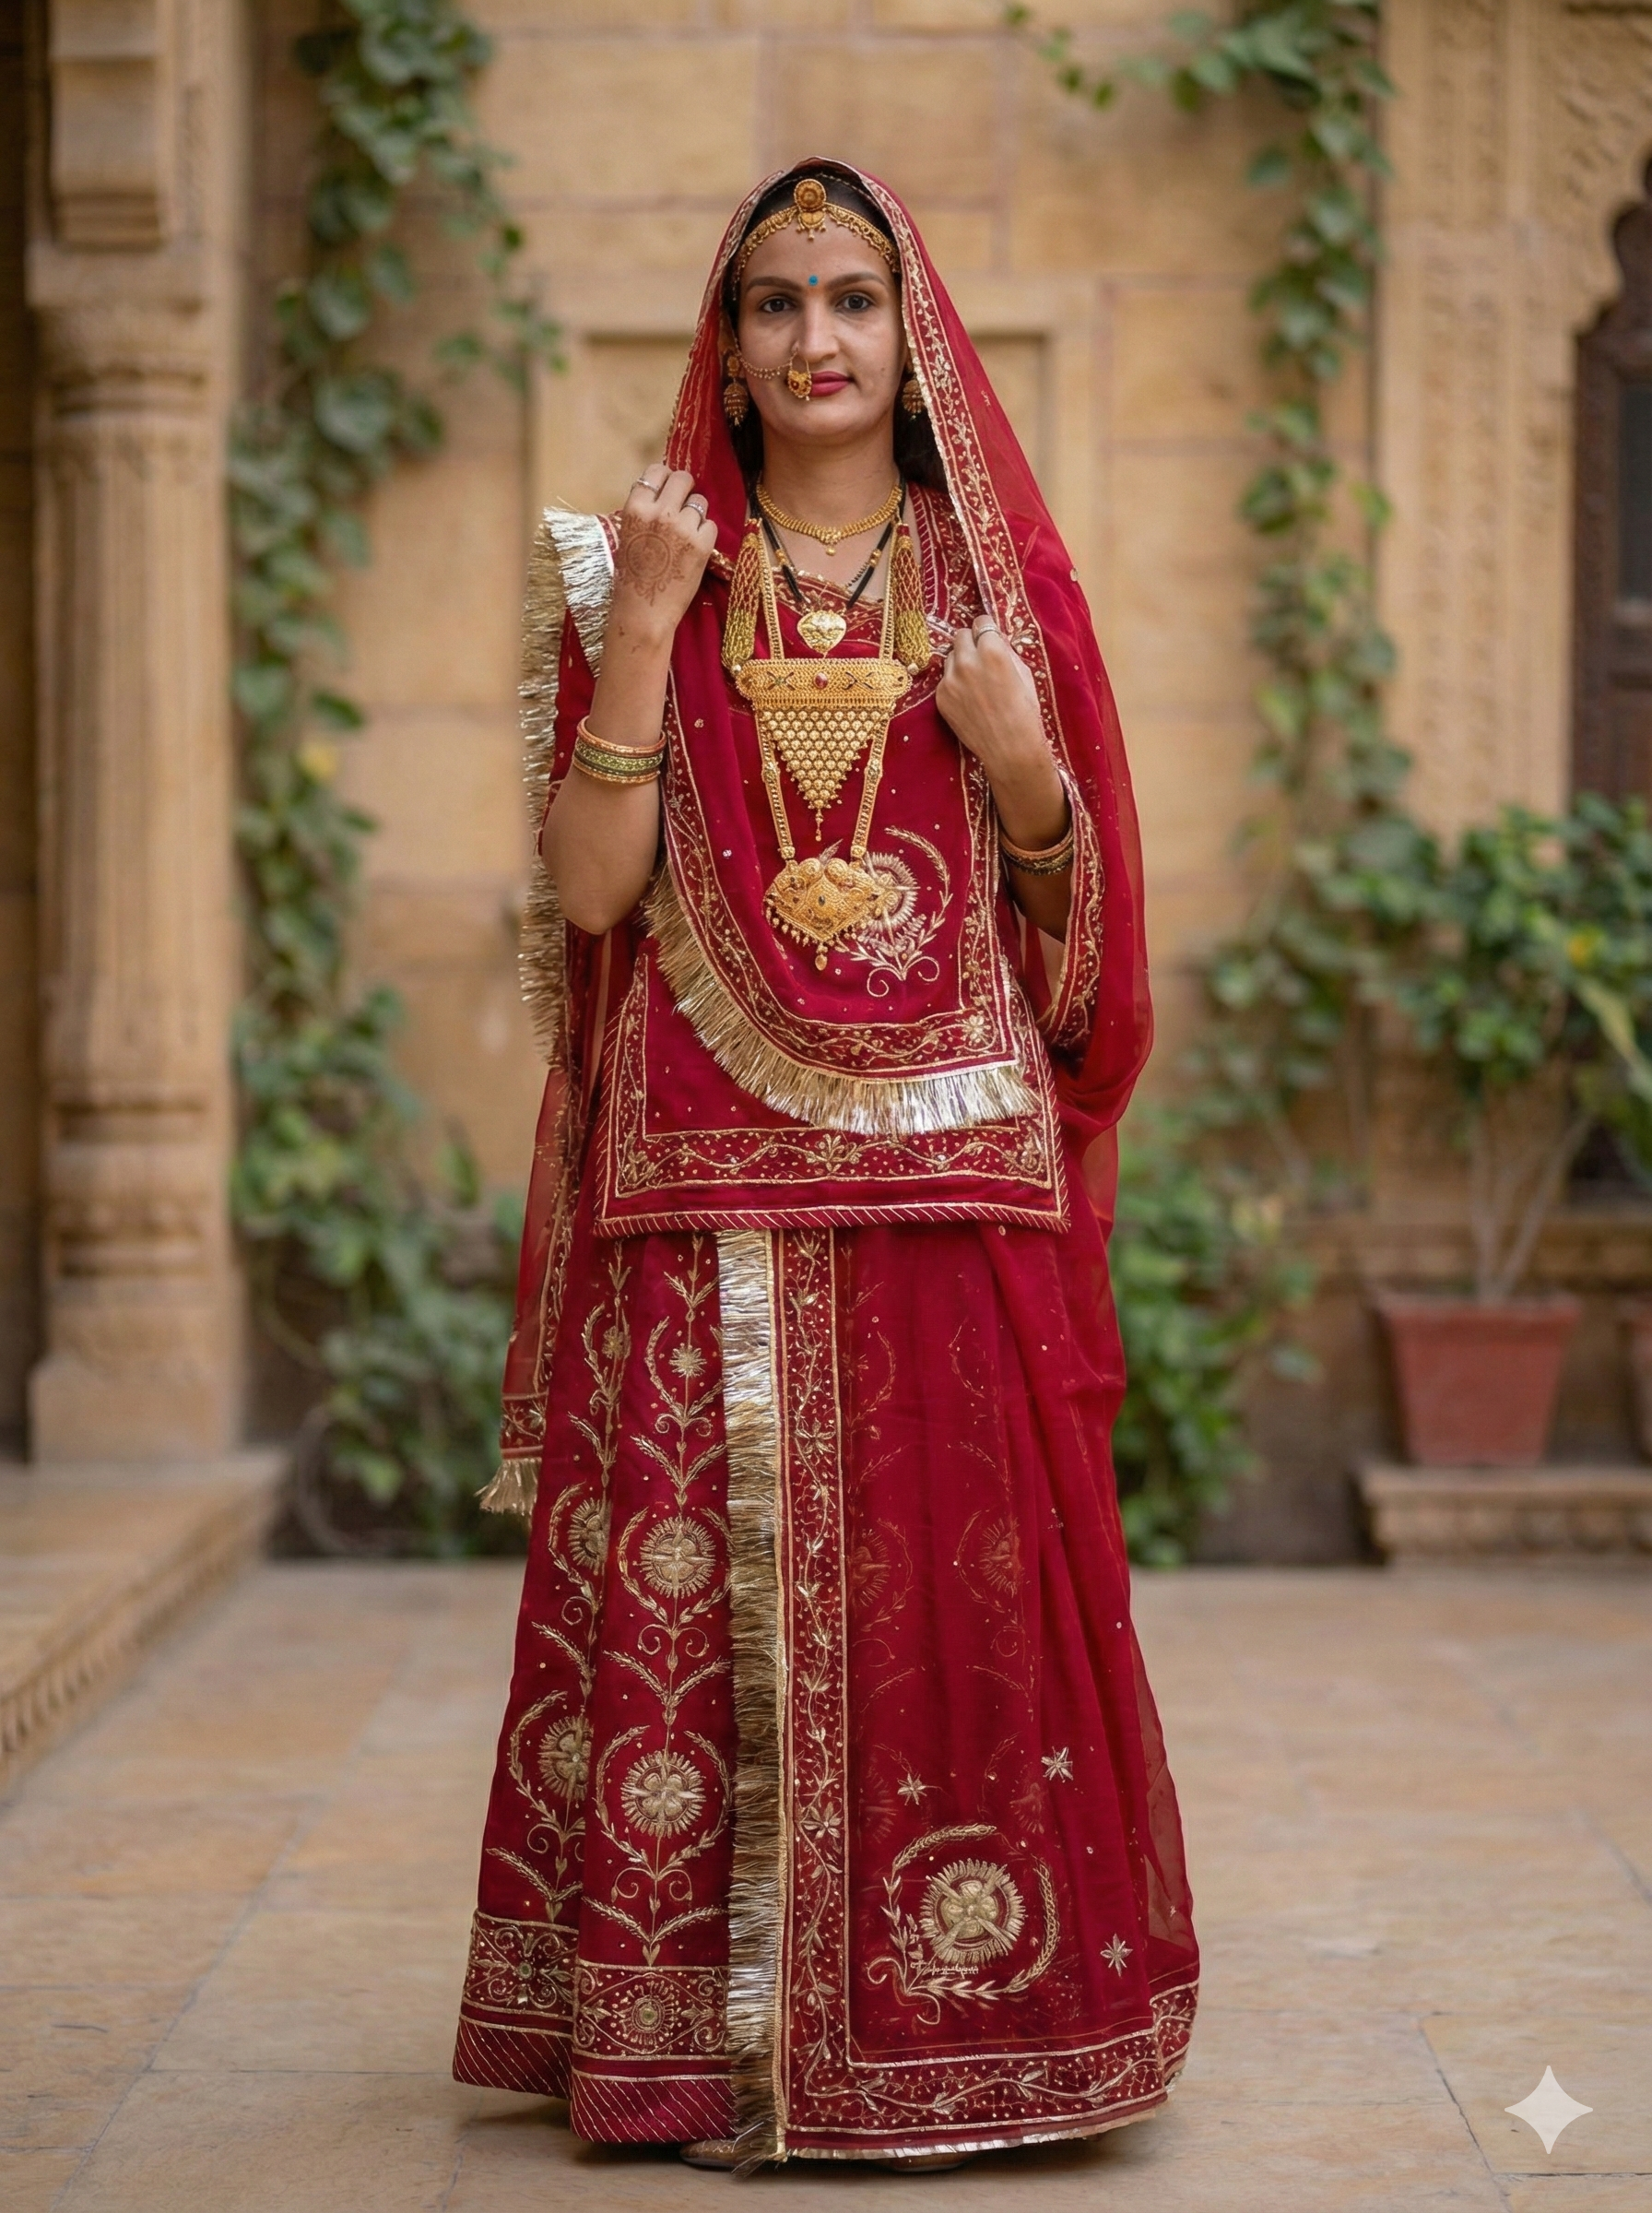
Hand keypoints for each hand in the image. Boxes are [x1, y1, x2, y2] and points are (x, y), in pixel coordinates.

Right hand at [611, 465, 716, 637]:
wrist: (643, 611)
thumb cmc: (631, 578)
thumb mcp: (628, 536)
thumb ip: (644, 512)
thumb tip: (664, 494)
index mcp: (635, 508)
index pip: (656, 471)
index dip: (666, 478)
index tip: (669, 488)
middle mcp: (659, 512)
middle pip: (682, 479)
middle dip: (686, 489)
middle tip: (684, 505)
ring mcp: (682, 527)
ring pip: (700, 502)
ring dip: (697, 514)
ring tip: (687, 535)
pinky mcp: (702, 545)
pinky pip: (711, 525)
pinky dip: (706, 535)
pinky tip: (694, 550)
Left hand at [936, 615, 1065, 847]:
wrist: (1010, 749)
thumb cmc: (1025, 711)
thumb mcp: (1024, 674)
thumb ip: (1005, 652)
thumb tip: (993, 640)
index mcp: (992, 651)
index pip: (980, 622)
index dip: (987, 631)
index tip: (989, 638)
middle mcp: (966, 661)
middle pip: (960, 635)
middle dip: (971, 642)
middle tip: (981, 658)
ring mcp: (950, 680)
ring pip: (950, 657)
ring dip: (961, 663)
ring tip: (976, 682)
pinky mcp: (941, 697)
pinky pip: (945, 680)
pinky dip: (955, 685)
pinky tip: (969, 700)